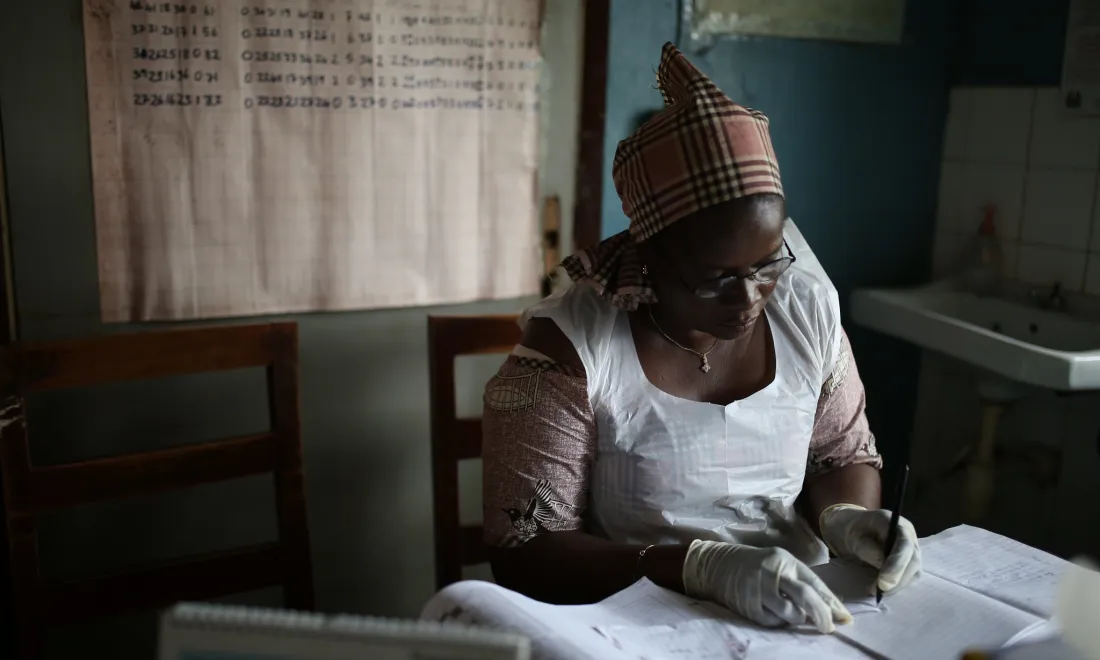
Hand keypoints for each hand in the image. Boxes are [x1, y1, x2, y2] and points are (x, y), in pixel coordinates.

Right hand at [682, 540, 851, 632]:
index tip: (844, 618)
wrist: (718, 565)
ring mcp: (758, 589)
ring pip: (790, 612)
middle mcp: (771, 572)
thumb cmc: (757, 566)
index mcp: (784, 560)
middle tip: (828, 627)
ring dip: (797, 618)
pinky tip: (774, 613)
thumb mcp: (780, 565)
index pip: (813, 582)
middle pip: (804, 595)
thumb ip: (802, 583)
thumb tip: (833, 610)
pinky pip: (772, 621)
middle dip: (821, 614)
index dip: (830, 602)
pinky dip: (778, 621)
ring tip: (793, 614)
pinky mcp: (748, 605)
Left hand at [818, 504, 921, 593]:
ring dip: (897, 585)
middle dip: (898, 579)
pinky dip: (896, 586)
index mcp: (893, 522)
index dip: (897, 564)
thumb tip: (882, 565)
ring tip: (876, 591)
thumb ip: (867, 549)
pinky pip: (908, 577)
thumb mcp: (852, 536)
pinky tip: (881, 589)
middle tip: (878, 592)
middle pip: (913, 560)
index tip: (884, 582)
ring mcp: (911, 548)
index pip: (904, 544)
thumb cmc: (850, 530)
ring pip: (914, 571)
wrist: (849, 528)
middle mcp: (908, 535)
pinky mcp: (908, 561)